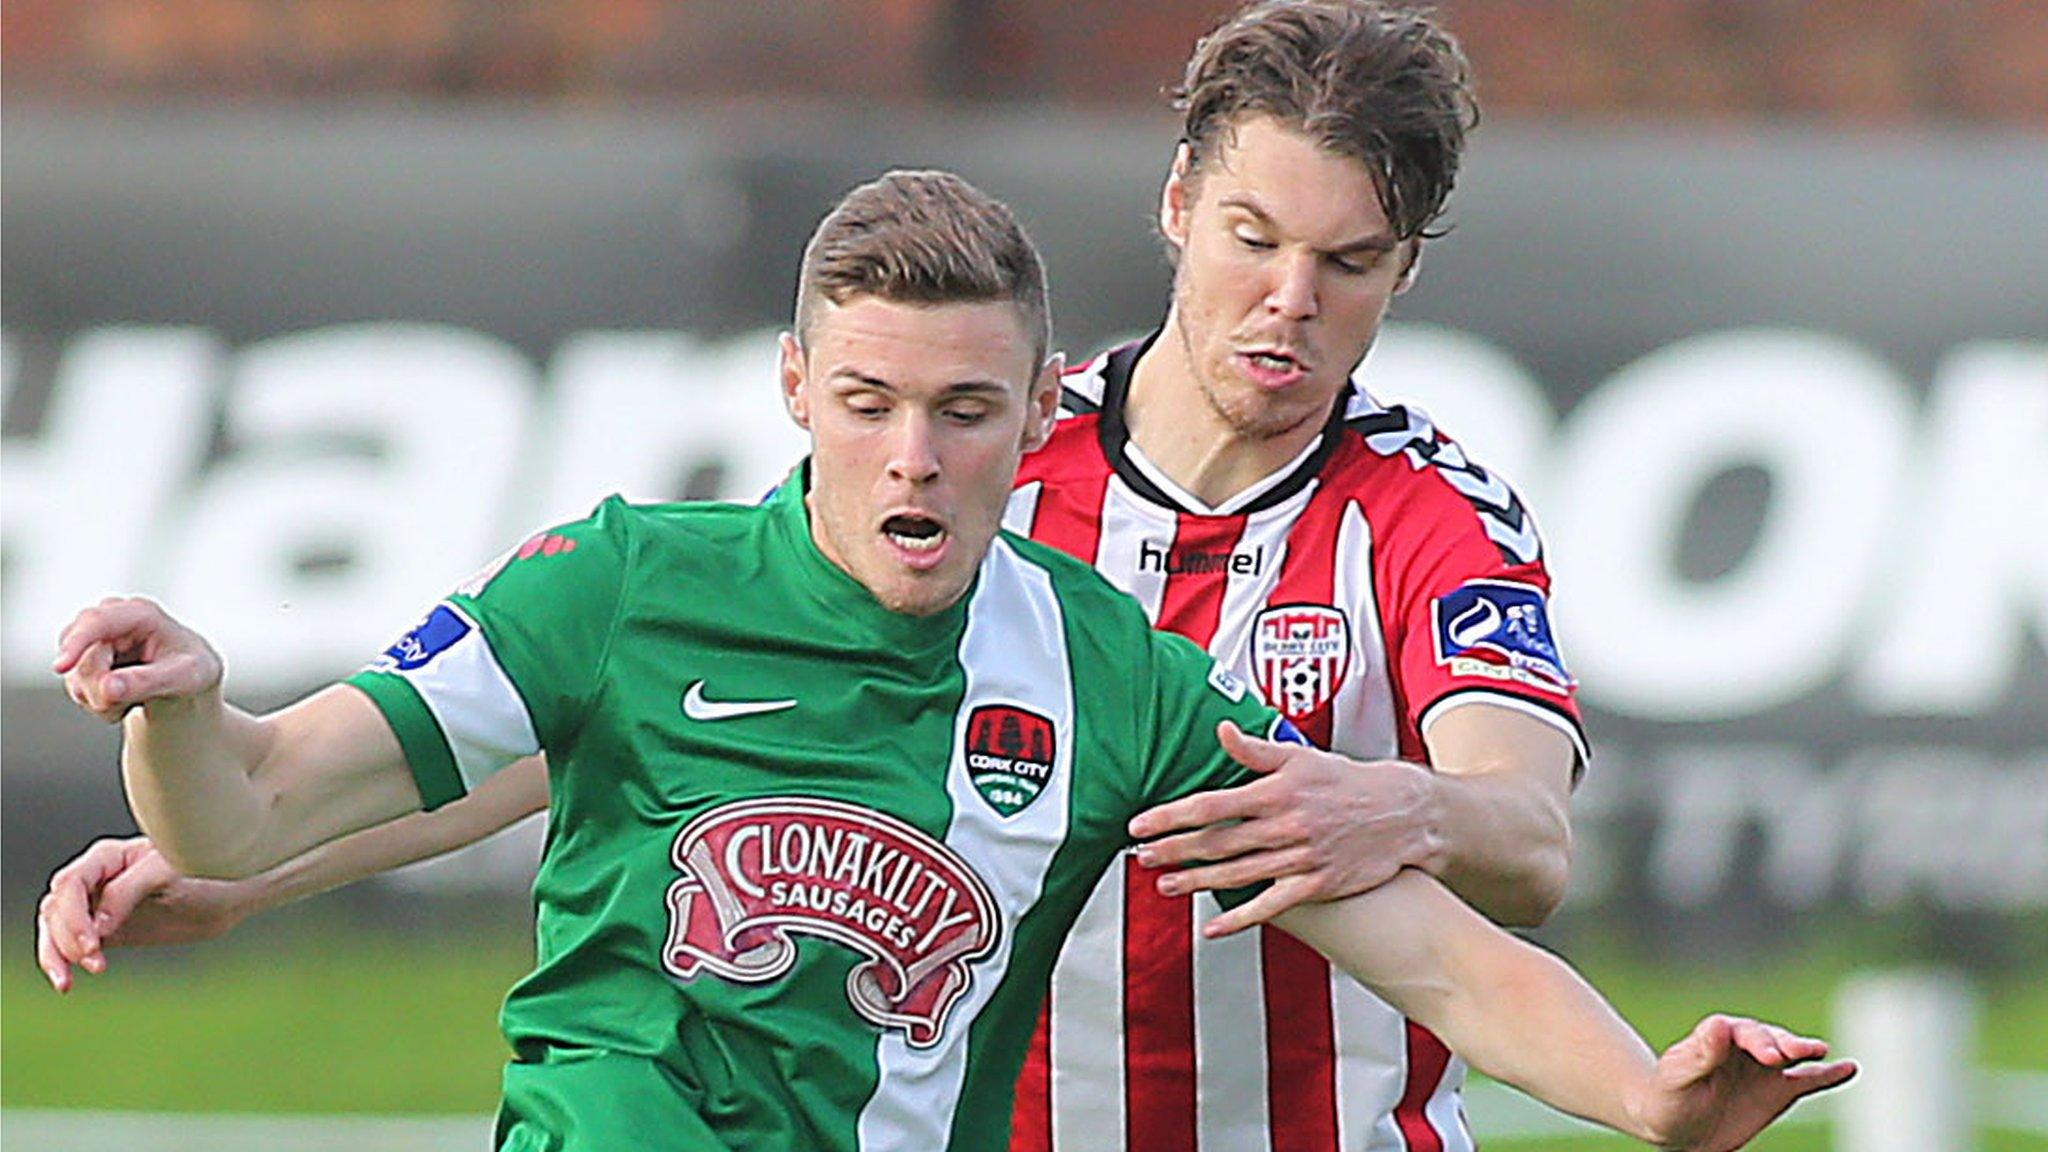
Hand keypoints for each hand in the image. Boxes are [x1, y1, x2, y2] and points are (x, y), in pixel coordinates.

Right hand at [35, 836, 255, 992]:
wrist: (232, 890)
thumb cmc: (204, 869)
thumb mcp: (169, 873)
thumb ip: (128, 892)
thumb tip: (96, 927)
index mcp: (109, 857)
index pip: (71, 884)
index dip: (74, 915)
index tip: (94, 942)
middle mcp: (96, 879)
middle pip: (57, 907)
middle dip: (66, 937)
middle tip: (93, 962)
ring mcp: (98, 905)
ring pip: (56, 928)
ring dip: (56, 954)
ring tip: (67, 982)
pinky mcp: (107, 930)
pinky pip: (73, 945)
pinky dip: (65, 962)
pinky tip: (69, 982)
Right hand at [53, 597, 222, 722]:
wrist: (187, 679)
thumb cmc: (191, 669)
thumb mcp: (184, 677)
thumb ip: (147, 682)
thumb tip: (108, 688)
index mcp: (140, 613)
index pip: (97, 621)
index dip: (76, 643)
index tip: (61, 667)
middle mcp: (109, 619)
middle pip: (83, 659)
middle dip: (102, 690)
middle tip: (129, 704)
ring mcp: (92, 639)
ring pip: (76, 678)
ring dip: (105, 701)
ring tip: (139, 697)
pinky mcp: (82, 660)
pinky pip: (77, 691)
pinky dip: (101, 705)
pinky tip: (125, 698)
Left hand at [1127, 720, 1438, 936]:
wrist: (1402, 812)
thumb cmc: (1346, 782)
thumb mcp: (1300, 756)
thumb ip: (1255, 750)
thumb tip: (1221, 730)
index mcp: (1275, 793)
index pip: (1210, 805)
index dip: (1170, 816)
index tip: (1141, 823)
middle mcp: (1283, 827)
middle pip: (1216, 843)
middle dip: (1173, 850)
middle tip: (1140, 856)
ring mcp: (1299, 859)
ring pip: (1236, 874)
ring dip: (1196, 881)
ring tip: (1164, 884)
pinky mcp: (1316, 885)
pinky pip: (1271, 906)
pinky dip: (1240, 919)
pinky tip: (1212, 928)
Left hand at [1631, 1014, 1857, 1150]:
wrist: (1676, 1126)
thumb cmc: (1669, 1098)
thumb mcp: (1677, 1077)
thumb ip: (1699, 1054)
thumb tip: (1717, 1023)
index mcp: (1716, 1038)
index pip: (1740, 1032)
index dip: (1755, 1040)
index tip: (1768, 1056)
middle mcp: (1744, 1047)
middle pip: (1769, 1039)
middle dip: (1783, 1043)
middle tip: (1792, 1052)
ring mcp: (1764, 1068)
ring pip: (1790, 1055)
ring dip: (1805, 1051)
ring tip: (1820, 1051)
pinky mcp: (1779, 1090)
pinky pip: (1809, 1080)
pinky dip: (1829, 1075)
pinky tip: (1849, 1068)